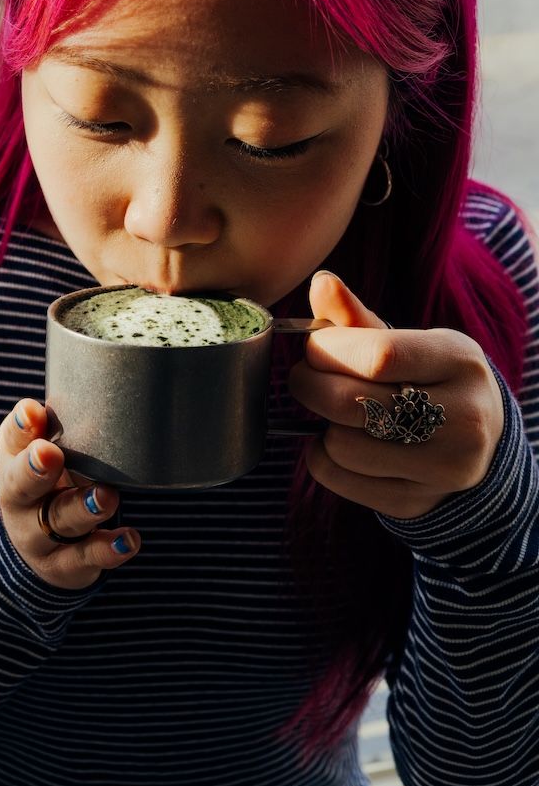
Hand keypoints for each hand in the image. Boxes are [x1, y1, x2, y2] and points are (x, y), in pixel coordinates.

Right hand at [0, 399, 140, 588]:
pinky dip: (107, 550)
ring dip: (83, 509)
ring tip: (107, 497)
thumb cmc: (49, 479)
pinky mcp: (63, 566)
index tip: (34, 412)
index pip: (12, 441)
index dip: (21, 427)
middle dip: (35, 470)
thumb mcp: (45, 452)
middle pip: (21, 486)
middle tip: (50, 454)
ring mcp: (39, 536)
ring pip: (58, 522)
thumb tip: (85, 400)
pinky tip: (128, 539)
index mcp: (13, 462)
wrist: (34, 544)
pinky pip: (84, 559)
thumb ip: (59, 427)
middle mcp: (19, 500)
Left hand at [287, 271, 504, 518]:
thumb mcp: (410, 341)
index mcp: (460, 362)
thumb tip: (321, 283)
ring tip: (333, 412)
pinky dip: (322, 457)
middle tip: (305, 378)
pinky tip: (338, 441)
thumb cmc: (431, 380)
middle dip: (309, 385)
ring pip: (340, 446)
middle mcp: (462, 418)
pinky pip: (338, 478)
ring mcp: (443, 467)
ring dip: (321, 425)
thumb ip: (359, 317)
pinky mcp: (417, 502)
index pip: (379, 355)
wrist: (479, 442)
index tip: (315, 349)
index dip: (329, 350)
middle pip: (350, 403)